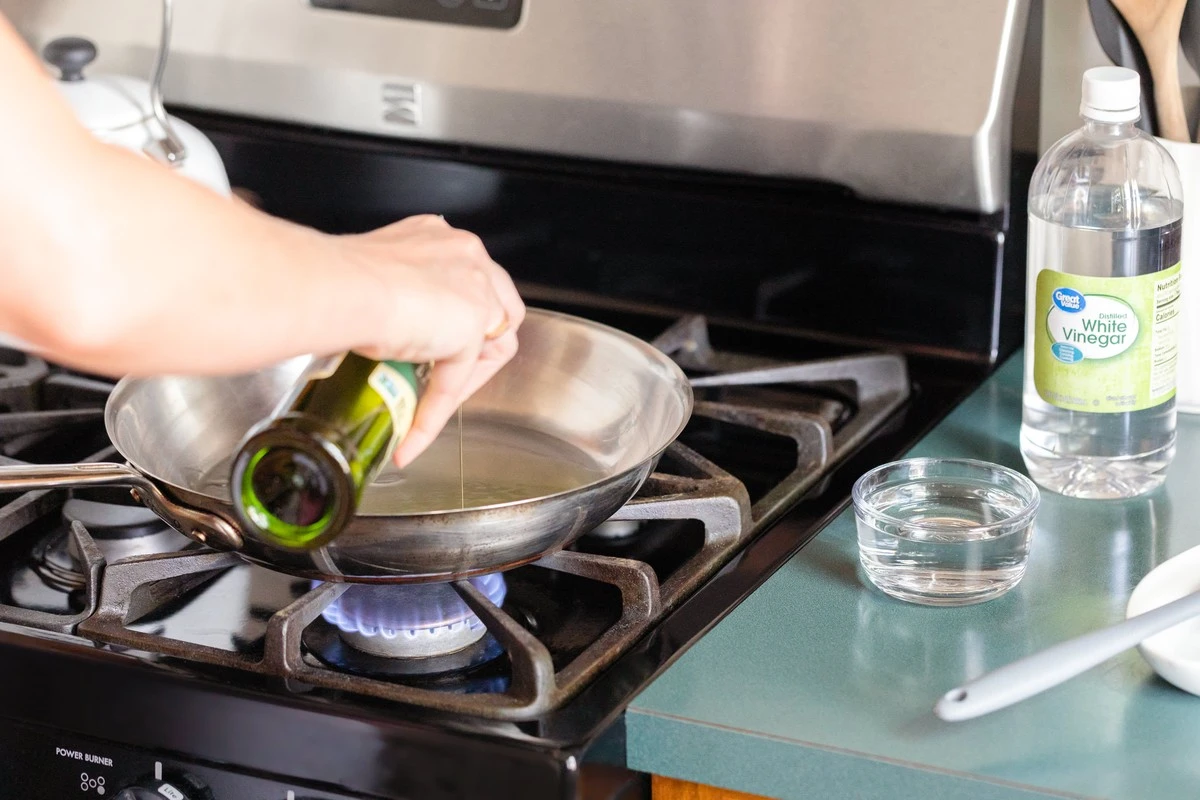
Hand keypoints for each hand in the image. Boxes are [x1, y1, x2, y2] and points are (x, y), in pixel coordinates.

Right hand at [345, 215, 524, 467]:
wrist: (336, 288)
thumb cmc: (333, 280)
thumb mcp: (369, 281)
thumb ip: (388, 296)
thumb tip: (375, 327)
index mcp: (439, 237)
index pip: (469, 283)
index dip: (456, 321)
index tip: (431, 347)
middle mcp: (465, 254)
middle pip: (497, 311)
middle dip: (474, 351)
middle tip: (440, 379)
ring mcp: (475, 287)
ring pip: (493, 346)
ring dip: (462, 384)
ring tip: (428, 409)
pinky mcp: (472, 326)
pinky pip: (458, 380)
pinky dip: (435, 413)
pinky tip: (412, 435)